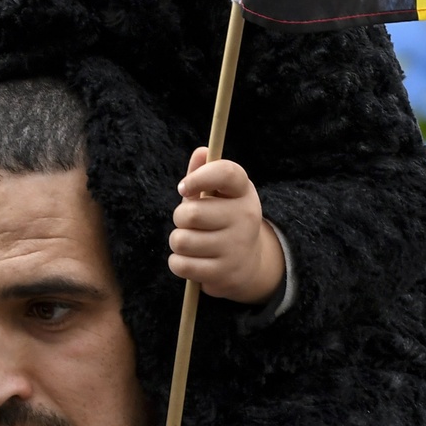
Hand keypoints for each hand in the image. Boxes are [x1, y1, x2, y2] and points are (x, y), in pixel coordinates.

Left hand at [170, 148, 285, 303]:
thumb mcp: (218, 194)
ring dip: (178, 241)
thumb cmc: (223, 218)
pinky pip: (181, 264)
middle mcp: (245, 217)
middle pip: (191, 213)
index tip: (183, 187)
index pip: (226, 173)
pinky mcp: (224, 273)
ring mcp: (236, 247)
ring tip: (191, 241)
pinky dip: (178, 262)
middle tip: (189, 221)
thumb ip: (204, 173)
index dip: (199, 177)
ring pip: (181, 241)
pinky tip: (191, 259)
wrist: (248, 263)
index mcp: (243, 191)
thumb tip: (201, 152)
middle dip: (180, 217)